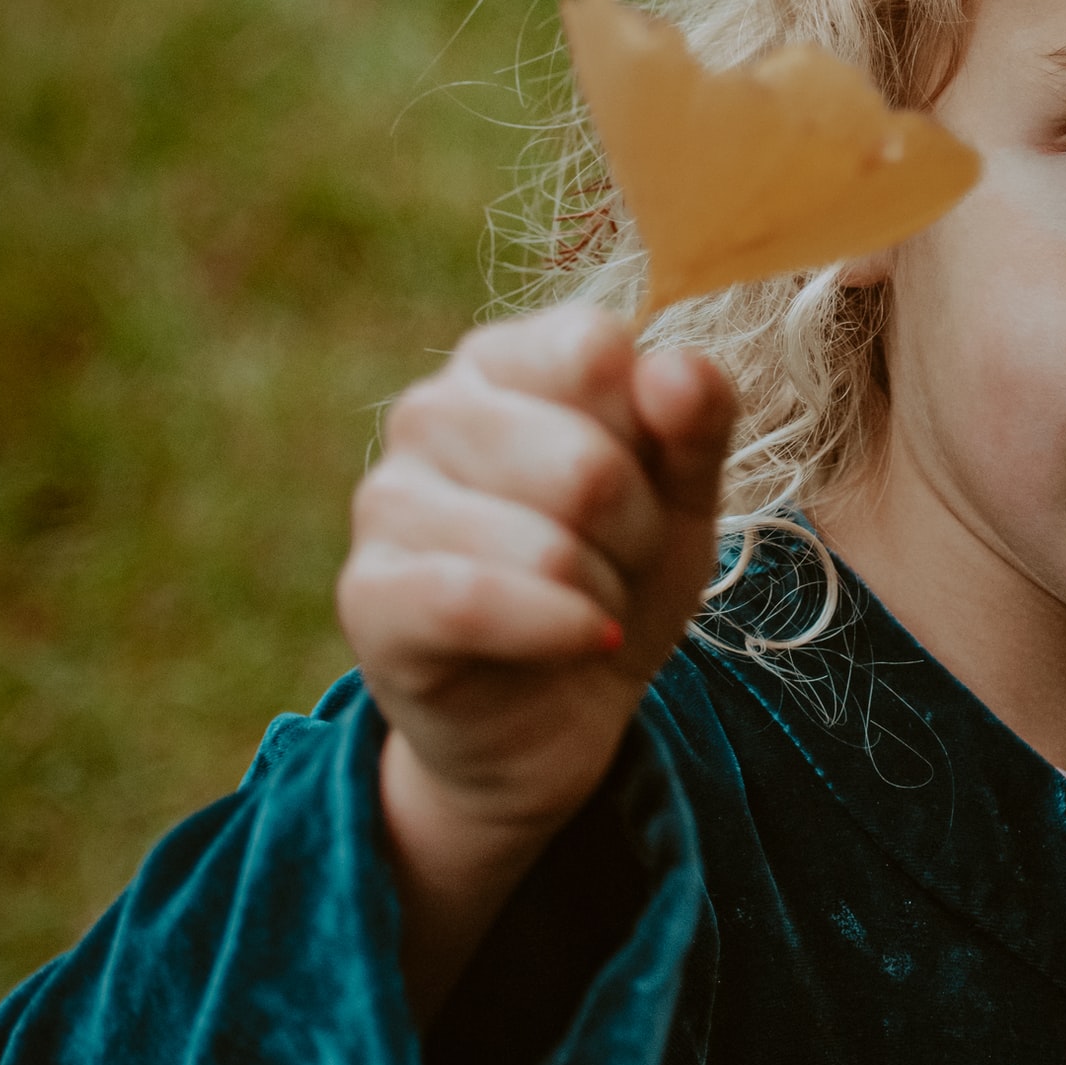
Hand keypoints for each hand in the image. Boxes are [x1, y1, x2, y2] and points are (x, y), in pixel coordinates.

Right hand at [337, 304, 735, 1017]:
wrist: (555, 716)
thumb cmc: (614, 573)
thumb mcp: (684, 494)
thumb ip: (697, 418)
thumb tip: (674, 367)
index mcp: (504, 359)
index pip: (595, 348)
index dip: (652, 431)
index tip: (644, 479)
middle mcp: (430, 409)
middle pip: (585, 462)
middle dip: (634, 534)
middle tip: (615, 561)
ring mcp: (385, 499)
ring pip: (546, 542)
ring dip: (600, 594)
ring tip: (581, 604)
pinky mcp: (368, 594)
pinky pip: (475, 601)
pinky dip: (556, 631)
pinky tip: (580, 642)